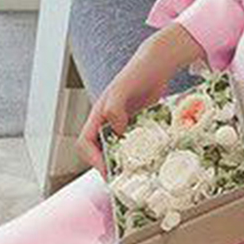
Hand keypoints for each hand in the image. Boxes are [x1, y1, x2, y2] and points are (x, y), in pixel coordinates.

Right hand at [76, 24, 204, 176]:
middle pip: (100, 149)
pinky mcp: (139, 123)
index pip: (85, 143)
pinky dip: (141, 152)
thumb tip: (116, 130)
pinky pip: (136, 142)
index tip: (106, 171)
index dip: (92, 159)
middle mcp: (109, 121)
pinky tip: (153, 159)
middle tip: (124, 179)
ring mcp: (124, 123)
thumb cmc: (137, 72)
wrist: (158, 64)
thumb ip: (115, 108)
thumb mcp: (123, 89)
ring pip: (119, 148)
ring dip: (125, 161)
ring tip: (138, 175)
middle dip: (109, 165)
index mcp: (98, 115)